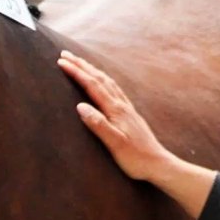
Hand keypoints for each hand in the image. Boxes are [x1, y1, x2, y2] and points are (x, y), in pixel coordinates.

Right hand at [57, 50, 170, 181]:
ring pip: (107, 81)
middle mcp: (121, 105)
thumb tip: (80, 106)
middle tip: (65, 54)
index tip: (61, 62)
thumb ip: (98, 124)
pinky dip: (104, 79)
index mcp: (116, 110)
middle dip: (82, 65)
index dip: (76, 73)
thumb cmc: (136, 159)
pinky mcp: (130, 114)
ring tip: (80, 62)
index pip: (92, 86)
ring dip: (92, 70)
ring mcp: (127, 108)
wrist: (158, 165)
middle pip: (99, 78)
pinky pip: (114, 89)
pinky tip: (103, 82)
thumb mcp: (115, 144)